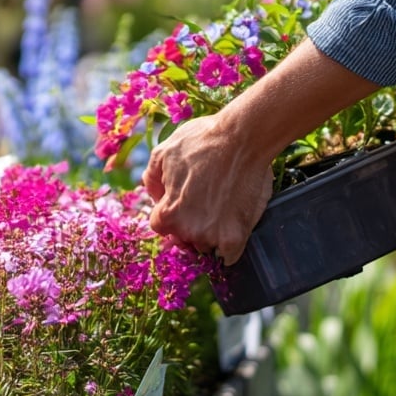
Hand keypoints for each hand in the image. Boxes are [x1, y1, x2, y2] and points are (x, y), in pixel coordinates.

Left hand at [142, 113, 273, 265]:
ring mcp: (213, 237)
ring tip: (222, 208)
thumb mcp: (163, 153)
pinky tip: (233, 226)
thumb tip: (154, 197)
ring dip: (211, 235)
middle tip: (205, 203)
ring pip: (207, 247)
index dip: (172, 213)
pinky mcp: (237, 238)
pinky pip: (229, 256)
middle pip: (185, 239)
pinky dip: (230, 247)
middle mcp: (188, 231)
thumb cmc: (202, 142)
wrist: (243, 139)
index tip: (184, 203)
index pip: (162, 226)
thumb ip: (152, 179)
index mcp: (168, 214)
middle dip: (191, 225)